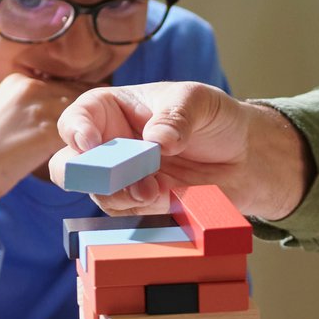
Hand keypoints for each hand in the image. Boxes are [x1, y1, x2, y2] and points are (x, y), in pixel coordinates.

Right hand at [0, 72, 87, 252]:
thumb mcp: (3, 113)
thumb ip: (28, 106)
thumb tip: (55, 113)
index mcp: (18, 79)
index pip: (63, 83)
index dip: (77, 101)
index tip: (85, 118)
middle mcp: (30, 86)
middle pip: (76, 94)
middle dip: (88, 114)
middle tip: (97, 132)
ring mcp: (39, 107)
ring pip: (81, 112)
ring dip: (90, 129)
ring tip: (95, 145)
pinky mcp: (46, 131)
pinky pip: (79, 132)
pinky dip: (86, 143)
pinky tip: (87, 156)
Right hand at [53, 81, 311, 219]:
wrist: (247, 158)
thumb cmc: (216, 118)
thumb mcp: (199, 103)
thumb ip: (176, 117)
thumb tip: (156, 139)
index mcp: (113, 109)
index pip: (78, 118)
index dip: (76, 131)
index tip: (91, 143)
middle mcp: (111, 146)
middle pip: (71, 164)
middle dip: (83, 174)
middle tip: (109, 177)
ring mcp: (123, 179)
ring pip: (98, 194)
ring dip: (120, 195)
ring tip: (152, 189)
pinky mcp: (141, 205)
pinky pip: (125, 215)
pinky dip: (139, 210)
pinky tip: (164, 198)